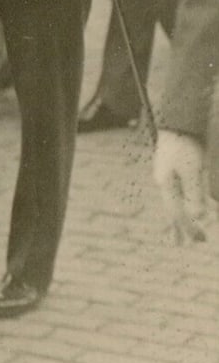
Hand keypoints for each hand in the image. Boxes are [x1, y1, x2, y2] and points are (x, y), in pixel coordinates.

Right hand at [153, 129, 208, 243]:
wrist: (179, 119)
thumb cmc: (185, 145)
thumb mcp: (192, 171)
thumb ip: (194, 195)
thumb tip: (197, 218)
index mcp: (166, 183)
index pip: (176, 213)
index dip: (187, 228)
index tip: (197, 241)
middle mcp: (164, 180)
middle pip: (172, 208)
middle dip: (180, 227)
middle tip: (184, 244)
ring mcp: (168, 173)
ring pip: (175, 200)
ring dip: (181, 216)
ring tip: (183, 229)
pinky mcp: (175, 166)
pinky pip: (179, 190)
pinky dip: (183, 202)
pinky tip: (186, 204)